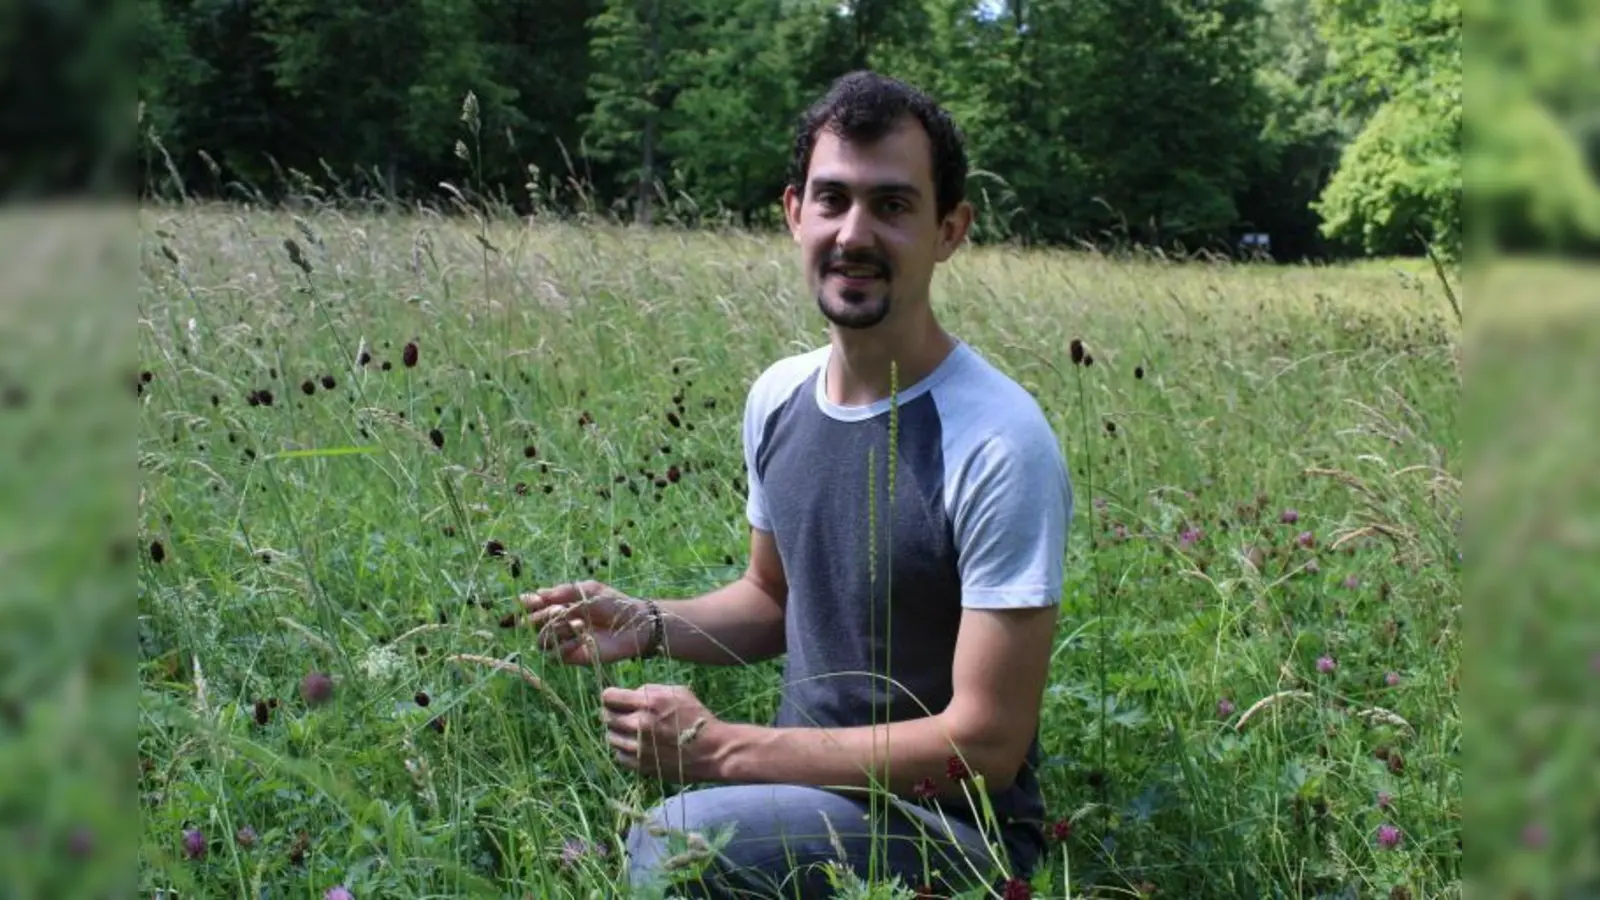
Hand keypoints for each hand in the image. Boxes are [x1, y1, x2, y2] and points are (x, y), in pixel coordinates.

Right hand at [519, 580, 652, 665]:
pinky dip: (564, 645)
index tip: (532, 600)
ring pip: (540, 641)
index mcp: (561, 605)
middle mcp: (559, 623)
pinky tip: (580, 635)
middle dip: (542, 616)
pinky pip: (555, 656)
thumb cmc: (615, 603)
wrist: (635, 623)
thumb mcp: (591, 590)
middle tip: (560, 610)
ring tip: (577, 622)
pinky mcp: (573, 656)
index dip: (528, 603)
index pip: (535, 605)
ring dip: (554, 630)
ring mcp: (565, 641)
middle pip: (533, 623)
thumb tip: (539, 593)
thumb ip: (566, 591)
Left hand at [602, 684, 725, 782]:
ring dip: (618, 732)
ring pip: (610, 737)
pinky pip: (619, 755)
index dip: (610, 696)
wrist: (711, 751)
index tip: (616, 698)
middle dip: (612, 713)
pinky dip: (624, 749)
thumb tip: (631, 694)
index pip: (609, 697)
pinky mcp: (640, 765)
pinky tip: (637, 745)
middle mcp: (639, 725)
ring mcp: (638, 747)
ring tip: (631, 731)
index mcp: (649, 703)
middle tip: (623, 714)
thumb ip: (651, 690)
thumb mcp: (678, 692)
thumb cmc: (697, 717)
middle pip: (606, 717)